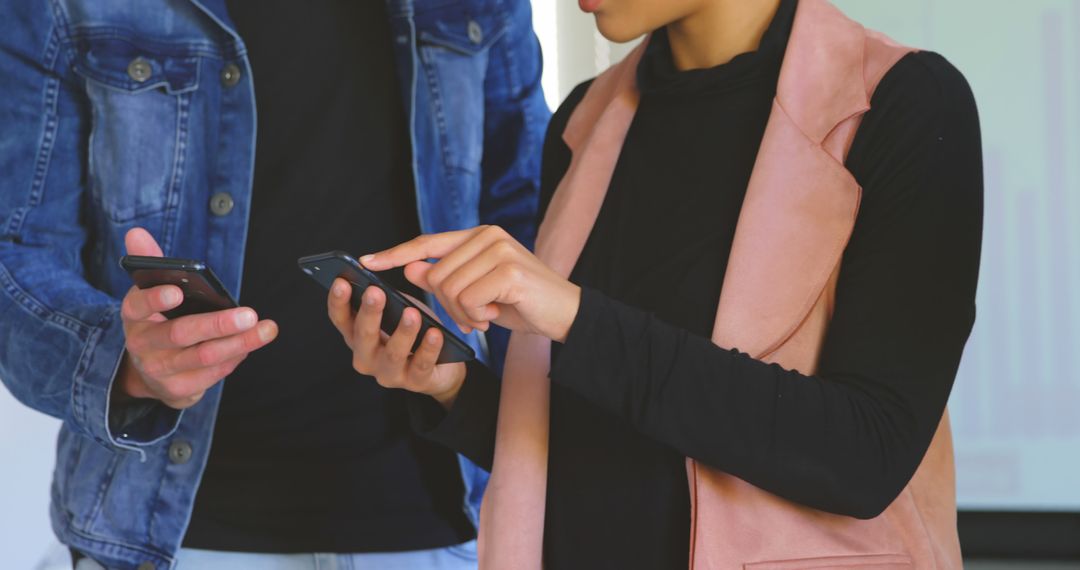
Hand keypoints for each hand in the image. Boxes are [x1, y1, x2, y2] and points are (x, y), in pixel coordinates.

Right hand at [116, 228, 277, 408]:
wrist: (150, 373)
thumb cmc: (159, 321)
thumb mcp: (149, 293)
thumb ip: (149, 262)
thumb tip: (136, 232)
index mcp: (134, 316)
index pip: (137, 306)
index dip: (155, 300)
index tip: (177, 291)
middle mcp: (143, 345)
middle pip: (180, 334)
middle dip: (217, 324)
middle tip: (249, 314)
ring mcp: (160, 370)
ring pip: (204, 357)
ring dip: (239, 343)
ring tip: (265, 329)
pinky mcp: (179, 390)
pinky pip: (213, 374)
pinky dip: (235, 357)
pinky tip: (250, 344)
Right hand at [327, 279, 465, 408]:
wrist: (442, 368)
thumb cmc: (414, 333)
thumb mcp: (397, 311)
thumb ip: (387, 298)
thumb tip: (380, 274)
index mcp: (357, 337)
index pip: (341, 319)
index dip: (338, 301)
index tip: (340, 282)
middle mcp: (367, 358)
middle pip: (363, 336)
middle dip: (369, 313)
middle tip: (375, 292)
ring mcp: (389, 373)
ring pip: (393, 353)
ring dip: (402, 332)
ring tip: (411, 313)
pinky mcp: (415, 383)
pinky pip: (421, 365)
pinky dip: (428, 348)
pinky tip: (434, 333)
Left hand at [360, 225, 580, 342]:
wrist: (566, 315)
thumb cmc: (521, 303)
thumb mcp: (477, 293)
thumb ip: (445, 278)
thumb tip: (410, 268)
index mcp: (479, 235)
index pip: (427, 242)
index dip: (396, 253)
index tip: (365, 262)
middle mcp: (488, 235)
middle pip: (435, 274)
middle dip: (449, 306)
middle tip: (474, 317)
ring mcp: (499, 249)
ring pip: (449, 289)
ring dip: (464, 314)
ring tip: (487, 316)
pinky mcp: (509, 270)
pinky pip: (469, 300)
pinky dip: (478, 317)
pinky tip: (497, 315)